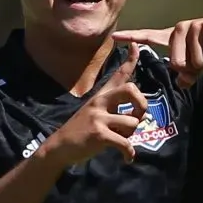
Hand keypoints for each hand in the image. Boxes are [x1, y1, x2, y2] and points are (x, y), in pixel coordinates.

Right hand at [47, 44, 143, 165]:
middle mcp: (100, 102)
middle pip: (131, 90)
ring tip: (119, 140)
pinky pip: (125, 143)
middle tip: (136, 118)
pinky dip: (129, 153)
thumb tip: (138, 113)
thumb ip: (114, 108)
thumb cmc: (82, 131)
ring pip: (132, 122)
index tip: (136, 45)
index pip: (118, 74)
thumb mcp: (95, 112)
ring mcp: (99, 117)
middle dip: (141, 105)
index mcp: (102, 96)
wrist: (60, 147)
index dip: (130, 60)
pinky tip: (127, 157)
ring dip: (130, 135)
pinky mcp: (99, 135)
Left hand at [113, 11, 202, 88]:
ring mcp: (193, 26)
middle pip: (177, 63)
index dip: (132, 37)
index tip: (114, 37)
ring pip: (196, 62)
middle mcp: (180, 29)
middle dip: (193, 70)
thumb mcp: (198, 66)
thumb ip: (188, 74)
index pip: (149, 37)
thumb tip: (181, 82)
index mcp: (173, 37)